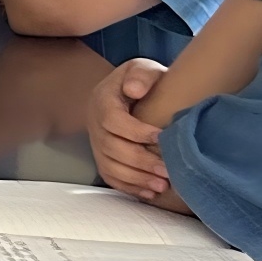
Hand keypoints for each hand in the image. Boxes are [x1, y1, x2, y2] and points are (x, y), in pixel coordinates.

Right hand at [87, 57, 177, 206]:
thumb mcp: (142, 68)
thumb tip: (134, 90)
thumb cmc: (141, 81)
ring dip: (136, 179)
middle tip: (167, 170)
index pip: (112, 120)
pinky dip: (129, 187)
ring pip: (110, 167)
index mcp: (101, 100)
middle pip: (111, 148)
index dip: (136, 132)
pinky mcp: (103, 157)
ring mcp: (97, 143)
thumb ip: (142, 75)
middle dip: (140, 161)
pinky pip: (111, 177)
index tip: (161, 137)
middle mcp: (94, 124)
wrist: (130, 91)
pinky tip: (150, 192)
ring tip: (162, 185)